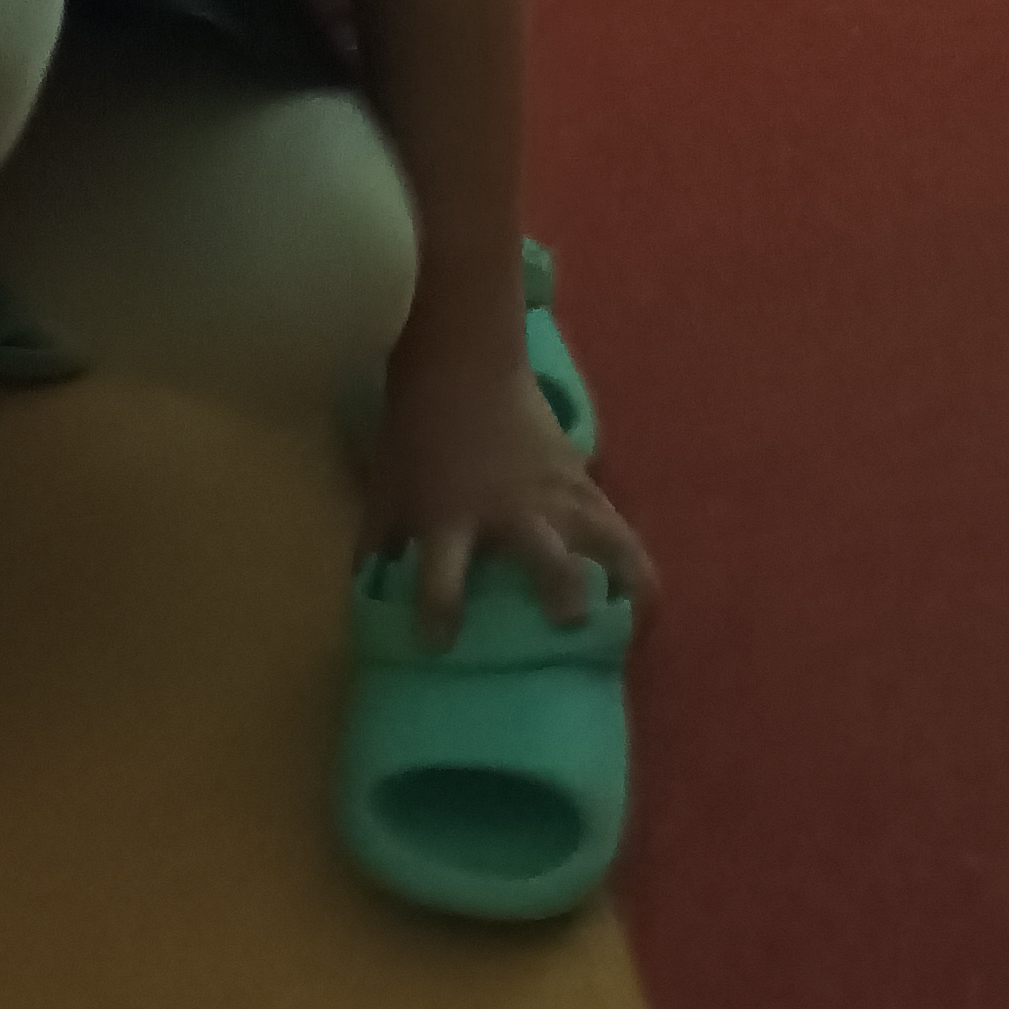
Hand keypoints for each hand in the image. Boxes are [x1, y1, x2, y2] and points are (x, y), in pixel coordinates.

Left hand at [360, 349, 658, 643]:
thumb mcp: (386, 488)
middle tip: (571, 624)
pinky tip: (640, 586)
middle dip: (563, 593)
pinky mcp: (580, 475)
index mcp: (452, 518)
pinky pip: (613, 518)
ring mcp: (554, 492)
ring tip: (641, 615)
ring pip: (606, 536)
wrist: (462, 362)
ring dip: (627, 577)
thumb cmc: (418, 430)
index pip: (441, 578)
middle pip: (548, 558)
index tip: (438, 646)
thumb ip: (379, 543)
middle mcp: (512, 511)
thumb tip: (367, 592)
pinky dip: (628, 552)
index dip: (439, 615)